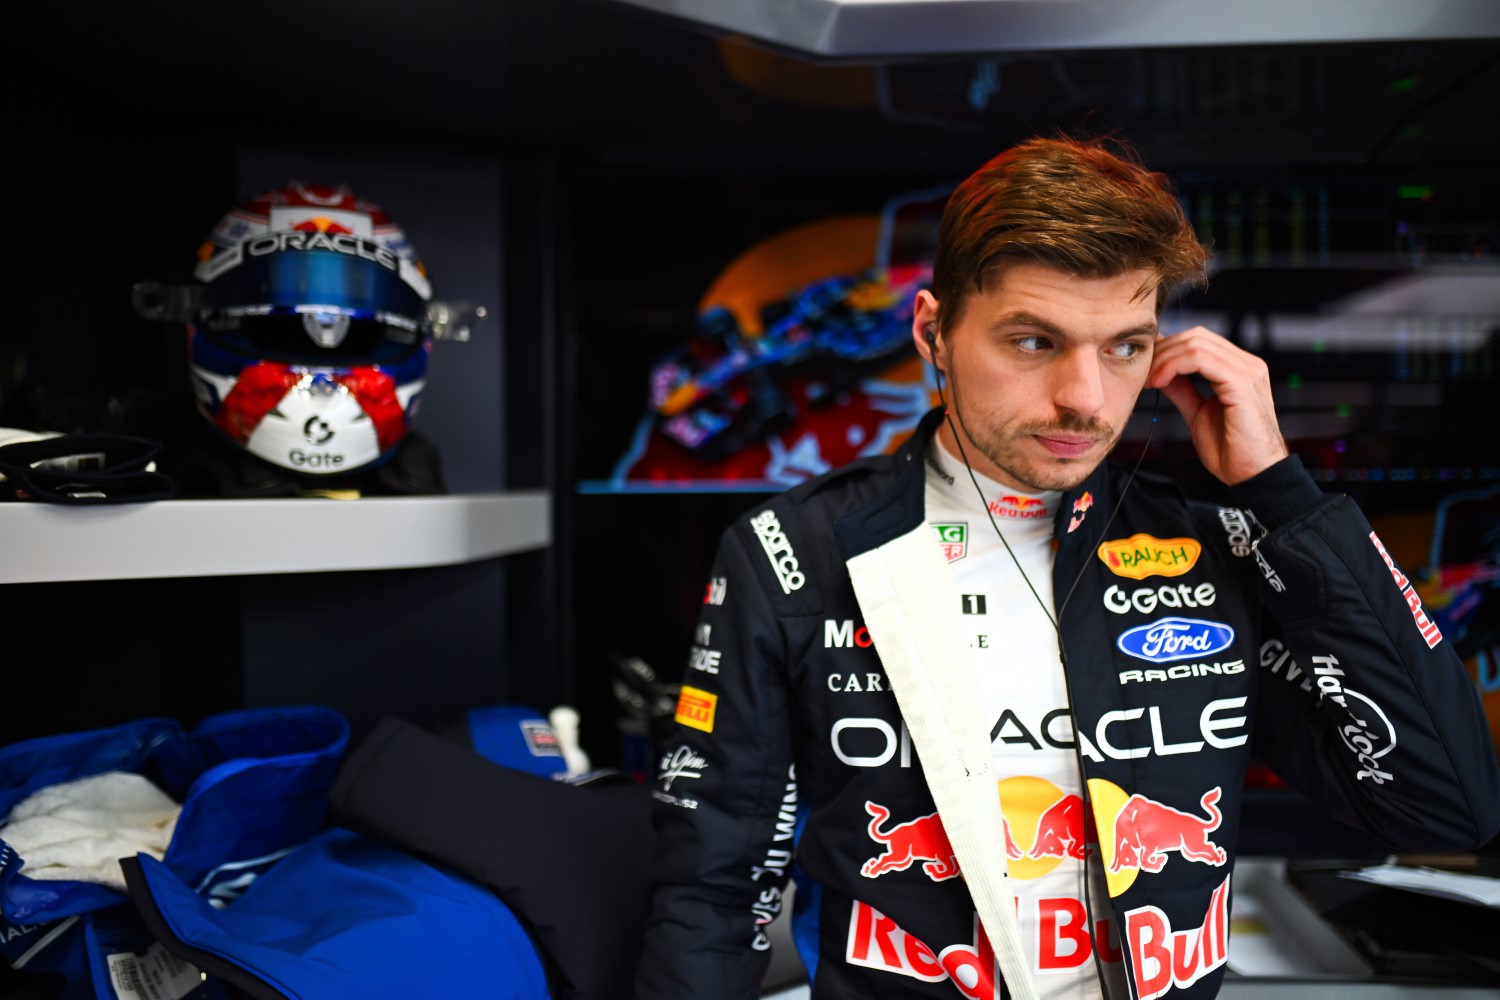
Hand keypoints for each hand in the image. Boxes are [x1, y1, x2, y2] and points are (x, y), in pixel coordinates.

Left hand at [1147, 327, 1287, 485]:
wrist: (1252, 476)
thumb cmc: (1231, 450)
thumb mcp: (1198, 413)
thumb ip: (1183, 389)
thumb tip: (1163, 371)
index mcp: (1240, 369)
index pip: (1199, 340)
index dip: (1168, 350)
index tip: (1146, 372)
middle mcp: (1248, 365)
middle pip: (1196, 336)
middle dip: (1163, 352)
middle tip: (1144, 375)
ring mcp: (1248, 371)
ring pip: (1196, 343)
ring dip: (1165, 359)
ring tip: (1151, 381)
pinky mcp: (1243, 383)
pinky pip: (1201, 359)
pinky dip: (1174, 366)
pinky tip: (1161, 382)